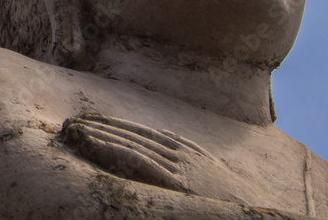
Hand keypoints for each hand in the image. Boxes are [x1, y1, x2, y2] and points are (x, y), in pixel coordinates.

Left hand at [61, 112, 245, 204]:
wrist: (255, 207)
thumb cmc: (232, 198)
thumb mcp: (208, 172)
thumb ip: (187, 157)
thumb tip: (167, 144)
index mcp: (185, 150)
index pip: (142, 133)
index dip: (116, 125)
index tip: (93, 120)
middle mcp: (179, 153)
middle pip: (132, 134)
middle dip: (102, 127)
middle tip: (72, 121)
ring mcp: (176, 166)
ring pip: (130, 144)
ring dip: (100, 136)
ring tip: (75, 130)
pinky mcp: (176, 181)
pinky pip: (138, 161)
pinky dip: (114, 150)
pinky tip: (95, 145)